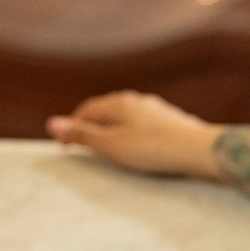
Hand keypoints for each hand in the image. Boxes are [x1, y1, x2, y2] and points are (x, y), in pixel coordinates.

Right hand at [47, 90, 218, 176]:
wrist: (198, 149)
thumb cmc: (152, 148)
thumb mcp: (111, 146)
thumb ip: (82, 135)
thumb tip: (51, 124)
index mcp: (118, 103)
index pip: (87, 110)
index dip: (73, 126)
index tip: (66, 146)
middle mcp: (136, 100)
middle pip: (107, 111)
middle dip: (93, 127)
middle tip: (85, 147)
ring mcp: (156, 110)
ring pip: (127, 117)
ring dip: (114, 131)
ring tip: (111, 149)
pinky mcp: (172, 121)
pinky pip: (144, 125)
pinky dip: (133, 135)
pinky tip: (140, 148)